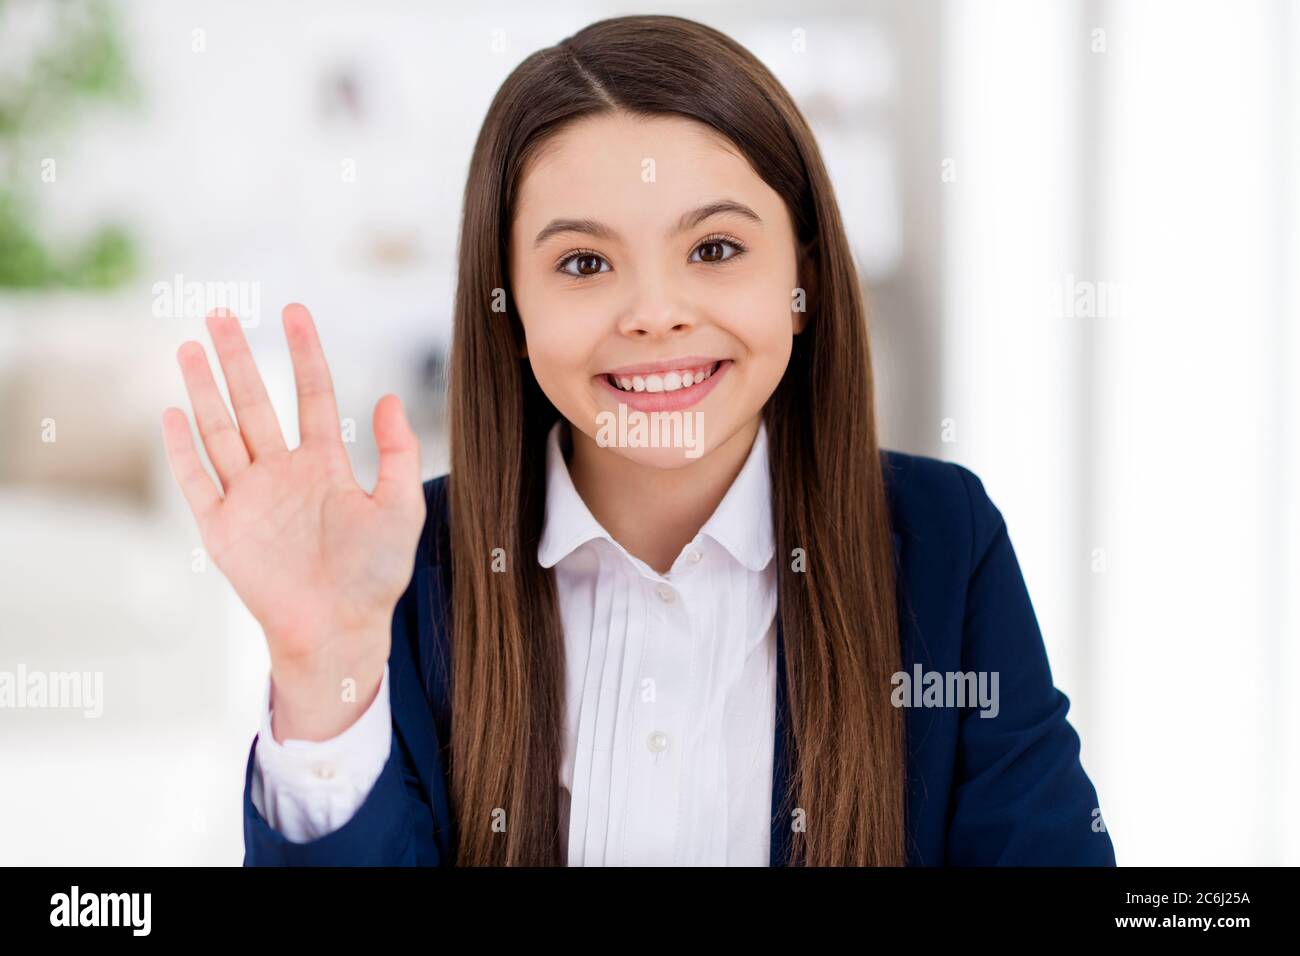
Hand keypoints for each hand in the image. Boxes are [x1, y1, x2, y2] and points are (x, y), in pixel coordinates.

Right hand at [160, 304, 425, 738]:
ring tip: (189, 346)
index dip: (303, 353)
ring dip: (203, 390)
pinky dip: (181, 449)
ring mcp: (250, 498)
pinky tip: (171, 412)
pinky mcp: (223, 528)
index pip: (311, 394)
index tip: (293, 311)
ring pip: (220, 431)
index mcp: (325, 465)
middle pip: (254, 402)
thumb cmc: (375, 576)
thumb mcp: (401, 508)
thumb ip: (398, 454)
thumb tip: (388, 396)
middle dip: (237, 358)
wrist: (339, 630)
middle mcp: (283, 474)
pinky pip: (196, 482)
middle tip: (219, 312)